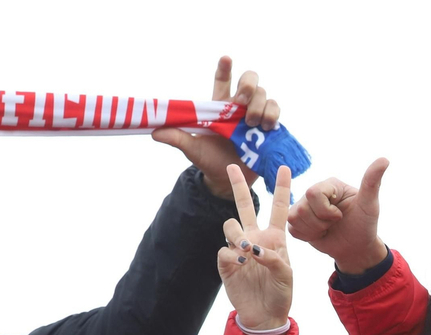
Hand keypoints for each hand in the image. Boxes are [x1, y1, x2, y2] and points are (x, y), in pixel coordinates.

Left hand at [152, 56, 280, 193]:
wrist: (229, 180)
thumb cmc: (209, 160)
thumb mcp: (192, 149)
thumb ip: (177, 137)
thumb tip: (154, 132)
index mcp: (220, 106)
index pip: (222, 79)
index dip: (225, 67)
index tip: (226, 58)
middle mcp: (240, 107)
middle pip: (250, 79)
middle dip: (248, 84)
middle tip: (242, 101)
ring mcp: (256, 115)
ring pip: (264, 94)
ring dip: (259, 106)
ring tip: (252, 124)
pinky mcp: (269, 127)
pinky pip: (275, 110)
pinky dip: (272, 115)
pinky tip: (266, 128)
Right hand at [218, 164, 293, 330]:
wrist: (265, 315)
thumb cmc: (280, 293)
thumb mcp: (286, 275)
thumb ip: (273, 257)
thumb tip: (252, 248)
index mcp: (275, 237)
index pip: (279, 207)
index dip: (282, 188)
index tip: (284, 167)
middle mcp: (255, 238)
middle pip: (245, 205)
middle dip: (238, 185)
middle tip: (232, 166)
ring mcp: (239, 250)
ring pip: (230, 224)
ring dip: (237, 233)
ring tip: (247, 250)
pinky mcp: (226, 263)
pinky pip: (223, 249)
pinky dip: (231, 255)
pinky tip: (240, 265)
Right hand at [287, 157, 389, 273]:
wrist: (356, 248)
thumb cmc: (364, 225)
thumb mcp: (369, 204)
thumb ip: (372, 181)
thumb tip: (384, 159)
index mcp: (329, 185)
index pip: (313, 193)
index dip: (326, 211)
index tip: (340, 215)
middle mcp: (314, 192)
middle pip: (302, 207)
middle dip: (321, 222)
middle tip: (334, 223)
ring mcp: (304, 206)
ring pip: (294, 218)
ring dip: (314, 230)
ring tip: (327, 228)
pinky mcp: (297, 221)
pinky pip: (291, 228)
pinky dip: (307, 236)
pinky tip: (320, 234)